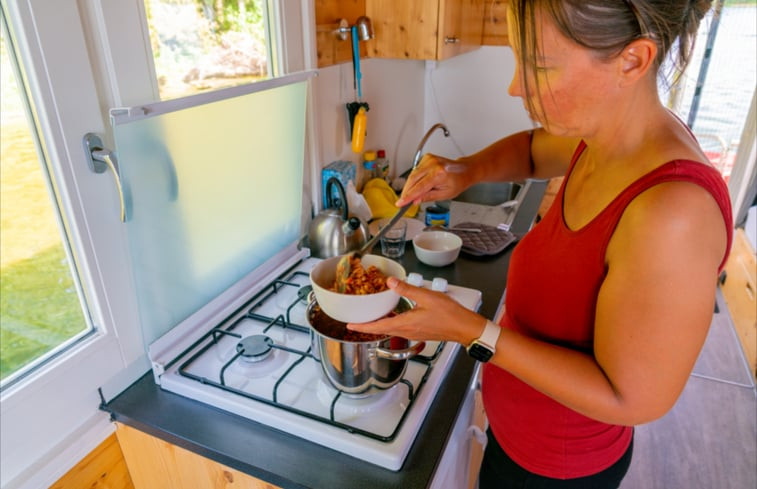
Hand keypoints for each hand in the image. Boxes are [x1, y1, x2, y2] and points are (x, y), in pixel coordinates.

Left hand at [347, 276, 485, 343]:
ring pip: (391, 329)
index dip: (362, 326)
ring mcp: (414, 334)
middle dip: (368, 325)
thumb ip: (407, 289)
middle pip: (382, 330)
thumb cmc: (450, 315)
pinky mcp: (420, 333)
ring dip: (381, 324)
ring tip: (373, 316)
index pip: (378, 327)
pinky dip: (393, 322)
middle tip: (357, 320)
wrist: (464, 327)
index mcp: (406, 324)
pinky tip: (394, 314)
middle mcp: (407, 332)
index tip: (350, 325)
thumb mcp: (426, 296)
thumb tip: (391, 282)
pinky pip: (401, 329)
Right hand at [396, 153, 470, 206]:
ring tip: (411, 194)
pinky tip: (418, 184)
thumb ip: (427, 197)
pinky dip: (414, 179)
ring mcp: (429, 159)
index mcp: (439, 174)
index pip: (419, 187)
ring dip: (409, 186)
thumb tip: (414, 200)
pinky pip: (415, 170)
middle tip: (403, 201)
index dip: (408, 197)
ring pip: (412, 174)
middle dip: (406, 192)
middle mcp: (433, 164)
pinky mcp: (427, 157)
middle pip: (412, 179)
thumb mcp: (444, 195)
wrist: (464, 171)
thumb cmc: (457, 182)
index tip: (400, 203)